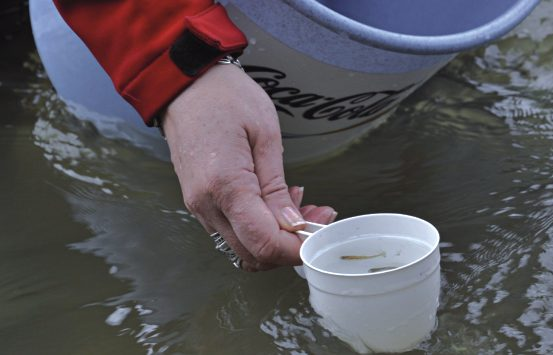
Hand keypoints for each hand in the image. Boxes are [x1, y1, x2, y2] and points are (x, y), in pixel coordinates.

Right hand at [162, 64, 335, 270]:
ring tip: (302, 208)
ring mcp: (199, 205)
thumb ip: (277, 188)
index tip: (321, 235)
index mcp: (225, 186)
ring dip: (275, 238)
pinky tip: (277, 203)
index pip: (264, 243)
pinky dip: (258, 228)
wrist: (185, 82)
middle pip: (252, 254)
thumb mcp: (265, 136)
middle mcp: (206, 204)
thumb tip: (292, 225)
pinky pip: (231, 230)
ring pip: (242, 247)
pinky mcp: (199, 201)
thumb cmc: (226, 97)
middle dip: (290, 246)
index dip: (296, 249)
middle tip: (318, 219)